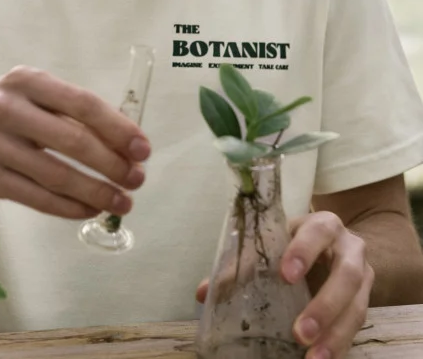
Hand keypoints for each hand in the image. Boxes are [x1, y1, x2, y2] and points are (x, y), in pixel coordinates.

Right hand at [0, 66, 150, 219]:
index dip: (117, 128)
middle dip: (112, 163)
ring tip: (121, 202)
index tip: (142, 148)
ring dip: (96, 192)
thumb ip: (69, 112)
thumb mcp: (29, 96)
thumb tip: (125, 141)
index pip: (82, 103)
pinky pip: (36, 197)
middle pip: (72, 139)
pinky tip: (88, 210)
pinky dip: (68, 207)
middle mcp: (7, 107)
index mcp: (26, 80)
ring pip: (56, 174)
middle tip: (136, 179)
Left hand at [195, 210, 372, 358]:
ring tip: (312, 358)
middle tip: (299, 332)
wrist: (333, 249)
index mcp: (323, 225)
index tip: (285, 275)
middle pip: (347, 274)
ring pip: (358, 306)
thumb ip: (243, 265)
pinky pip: (358, 326)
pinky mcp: (366, 302)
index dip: (304, 250)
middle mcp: (349, 248)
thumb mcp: (273, 247)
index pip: (318, 231)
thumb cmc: (294, 245)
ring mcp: (363, 276)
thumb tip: (204, 293)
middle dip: (324, 304)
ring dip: (335, 334)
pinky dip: (340, 345)